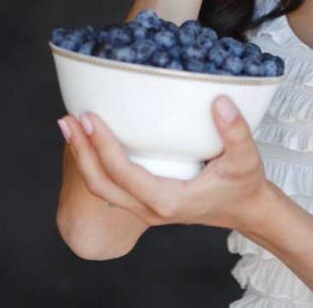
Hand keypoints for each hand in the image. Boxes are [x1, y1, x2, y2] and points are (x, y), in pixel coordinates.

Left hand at [58, 95, 273, 232]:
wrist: (246, 210)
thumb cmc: (243, 186)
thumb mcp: (246, 158)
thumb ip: (235, 131)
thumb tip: (221, 102)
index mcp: (168, 199)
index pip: (122, 173)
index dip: (102, 145)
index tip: (89, 117)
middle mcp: (150, 209)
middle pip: (100, 184)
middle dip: (80, 152)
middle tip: (67, 120)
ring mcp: (144, 209)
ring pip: (101, 188)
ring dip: (82, 158)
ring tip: (69, 127)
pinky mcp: (144, 202)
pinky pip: (111, 186)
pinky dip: (95, 164)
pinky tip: (91, 141)